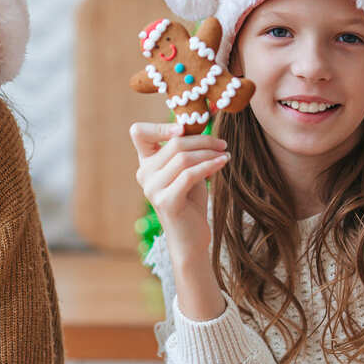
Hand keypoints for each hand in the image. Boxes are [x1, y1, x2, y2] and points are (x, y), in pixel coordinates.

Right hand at [130, 121, 227, 319]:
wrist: (191, 240)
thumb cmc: (191, 203)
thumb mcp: (187, 171)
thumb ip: (186, 151)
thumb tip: (201, 123)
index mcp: (145, 164)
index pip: (138, 132)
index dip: (160, 125)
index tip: (185, 127)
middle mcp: (144, 175)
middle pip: (173, 143)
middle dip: (202, 140)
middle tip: (221, 143)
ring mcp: (152, 189)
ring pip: (183, 157)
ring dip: (209, 152)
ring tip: (225, 154)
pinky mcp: (167, 201)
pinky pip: (190, 174)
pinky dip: (210, 165)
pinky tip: (224, 162)